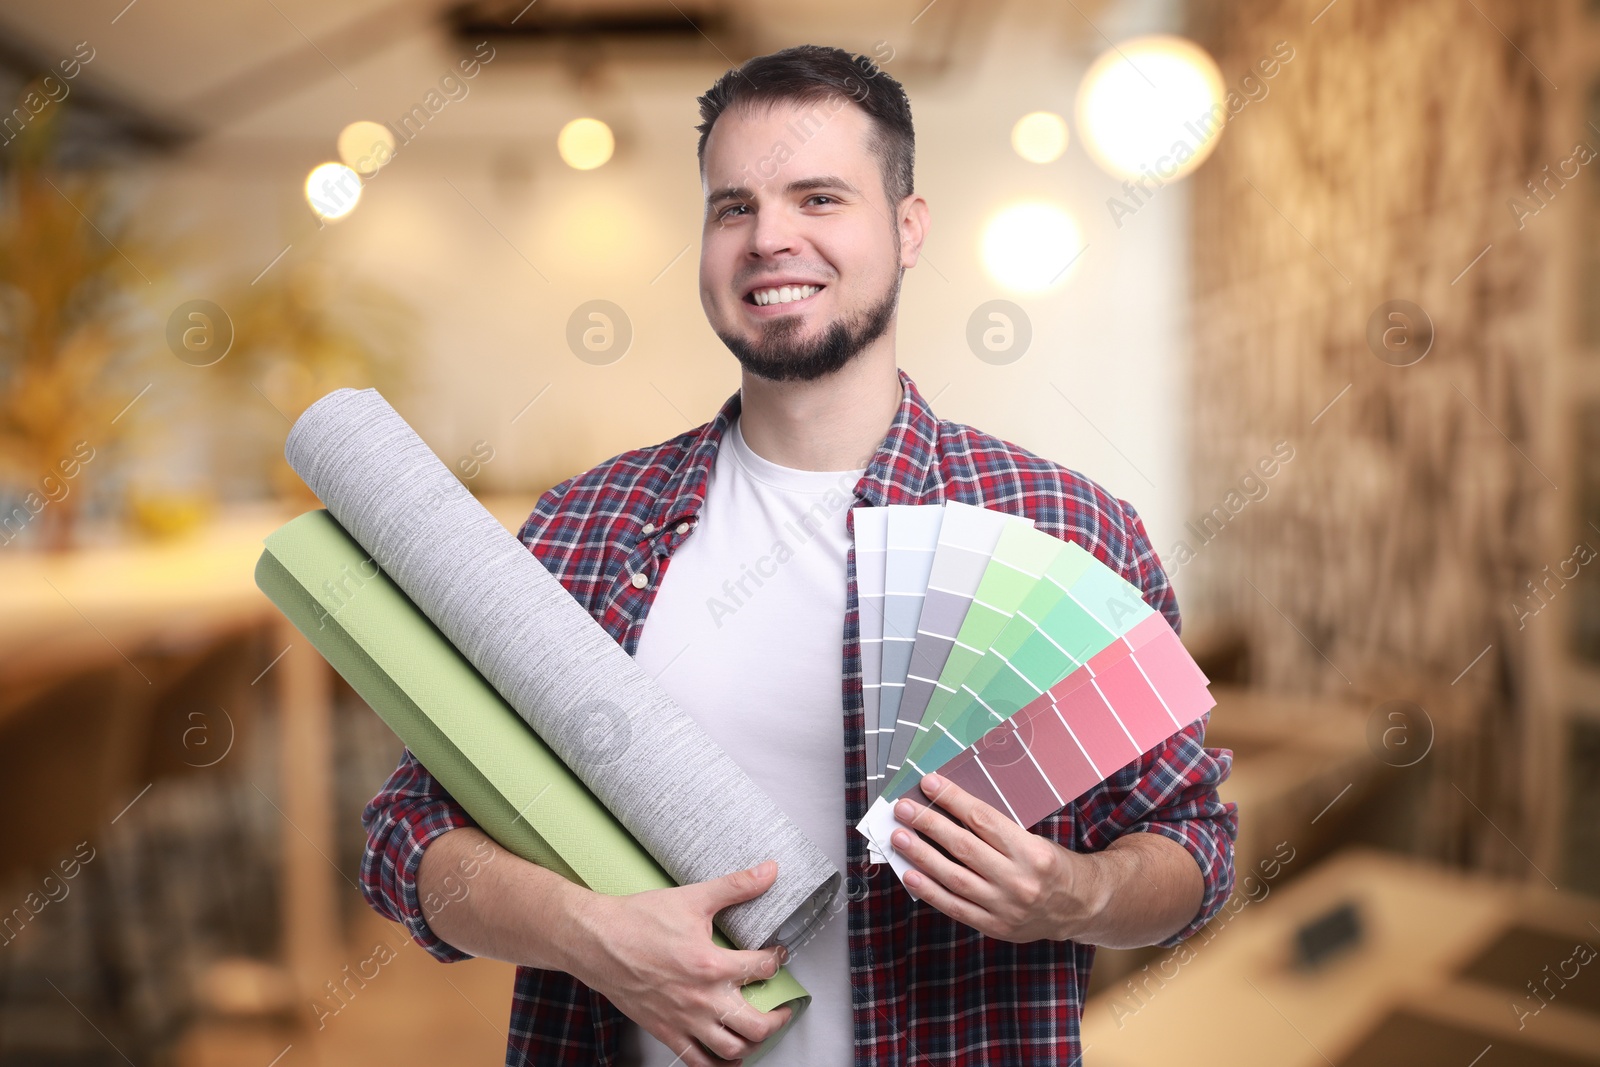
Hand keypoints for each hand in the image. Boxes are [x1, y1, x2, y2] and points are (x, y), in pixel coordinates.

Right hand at [566, 860, 793, 1066]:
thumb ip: (736, 886)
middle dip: (778, 1017)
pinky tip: (727, 1055)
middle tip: (783, 1007)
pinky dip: (718, 1064)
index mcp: (712, 965)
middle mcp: (702, 999)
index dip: (778, 960)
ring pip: (732, 1050)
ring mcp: (683, 1020)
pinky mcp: (665, 1032)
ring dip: (752, 1043)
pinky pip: (697, 1062)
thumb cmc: (639, 920)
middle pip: (757, 1025)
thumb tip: (769, 871)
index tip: (778, 955)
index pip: (764, 969)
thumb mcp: (693, 898)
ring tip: (758, 1030)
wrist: (596, 941)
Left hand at [889, 772, 1103, 942]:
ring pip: (955, 878)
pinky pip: (955, 907)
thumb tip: (949, 809)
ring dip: (921, 856)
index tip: (928, 783)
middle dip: (929, 824)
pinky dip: (930, 890)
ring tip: (899, 837)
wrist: (1080, 907)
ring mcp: (1006, 907)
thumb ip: (996, 830)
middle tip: (903, 808)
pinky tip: (910, 874)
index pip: (984, 820)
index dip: (953, 799)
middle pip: (964, 847)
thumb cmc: (1052, 865)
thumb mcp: (1035, 840)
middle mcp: (1019, 880)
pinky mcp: (995, 926)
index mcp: (1032, 851)